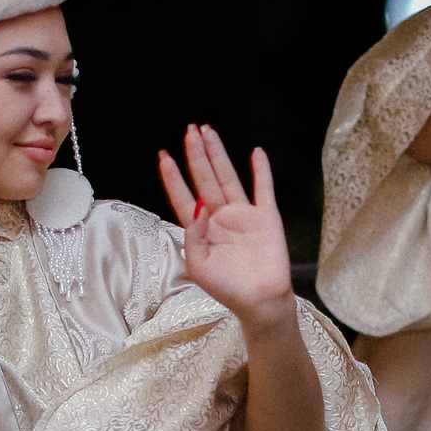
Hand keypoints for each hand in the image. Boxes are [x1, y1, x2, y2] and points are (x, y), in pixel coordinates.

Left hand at [158, 125, 291, 325]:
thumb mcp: (199, 267)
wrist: (260, 301)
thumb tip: (197, 205)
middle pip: (205, 179)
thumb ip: (193, 236)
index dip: (174, 177)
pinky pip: (263, 189)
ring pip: (228, 177)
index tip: (164, 156)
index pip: (184, 197)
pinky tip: (256, 152)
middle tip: (189, 130)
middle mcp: (220, 217)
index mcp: (201, 229)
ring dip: (218, 155)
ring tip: (208, 132)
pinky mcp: (266, 217)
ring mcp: (243, 214)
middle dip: (196, 155)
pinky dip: (261, 171)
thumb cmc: (227, 289)